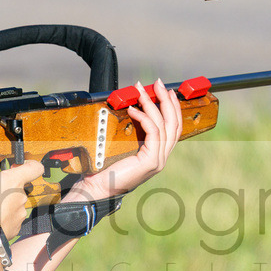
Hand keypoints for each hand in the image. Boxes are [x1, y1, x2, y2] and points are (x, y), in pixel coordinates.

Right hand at [0, 121, 42, 236]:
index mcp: (14, 180)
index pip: (35, 167)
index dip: (30, 164)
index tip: (19, 165)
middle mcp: (22, 196)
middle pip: (21, 185)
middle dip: (8, 185)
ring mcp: (20, 213)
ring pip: (16, 203)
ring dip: (5, 202)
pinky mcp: (15, 228)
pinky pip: (12, 219)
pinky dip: (3, 217)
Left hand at [69, 78, 182, 201]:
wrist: (97, 187)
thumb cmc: (104, 167)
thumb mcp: (123, 145)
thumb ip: (133, 132)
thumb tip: (132, 108)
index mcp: (157, 154)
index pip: (173, 127)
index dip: (172, 107)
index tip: (165, 91)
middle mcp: (161, 157)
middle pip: (174, 124)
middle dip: (167, 101)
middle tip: (160, 83)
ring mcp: (158, 160)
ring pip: (163, 125)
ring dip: (152, 104)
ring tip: (142, 90)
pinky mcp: (151, 161)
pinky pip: (153, 132)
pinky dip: (144, 117)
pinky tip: (133, 109)